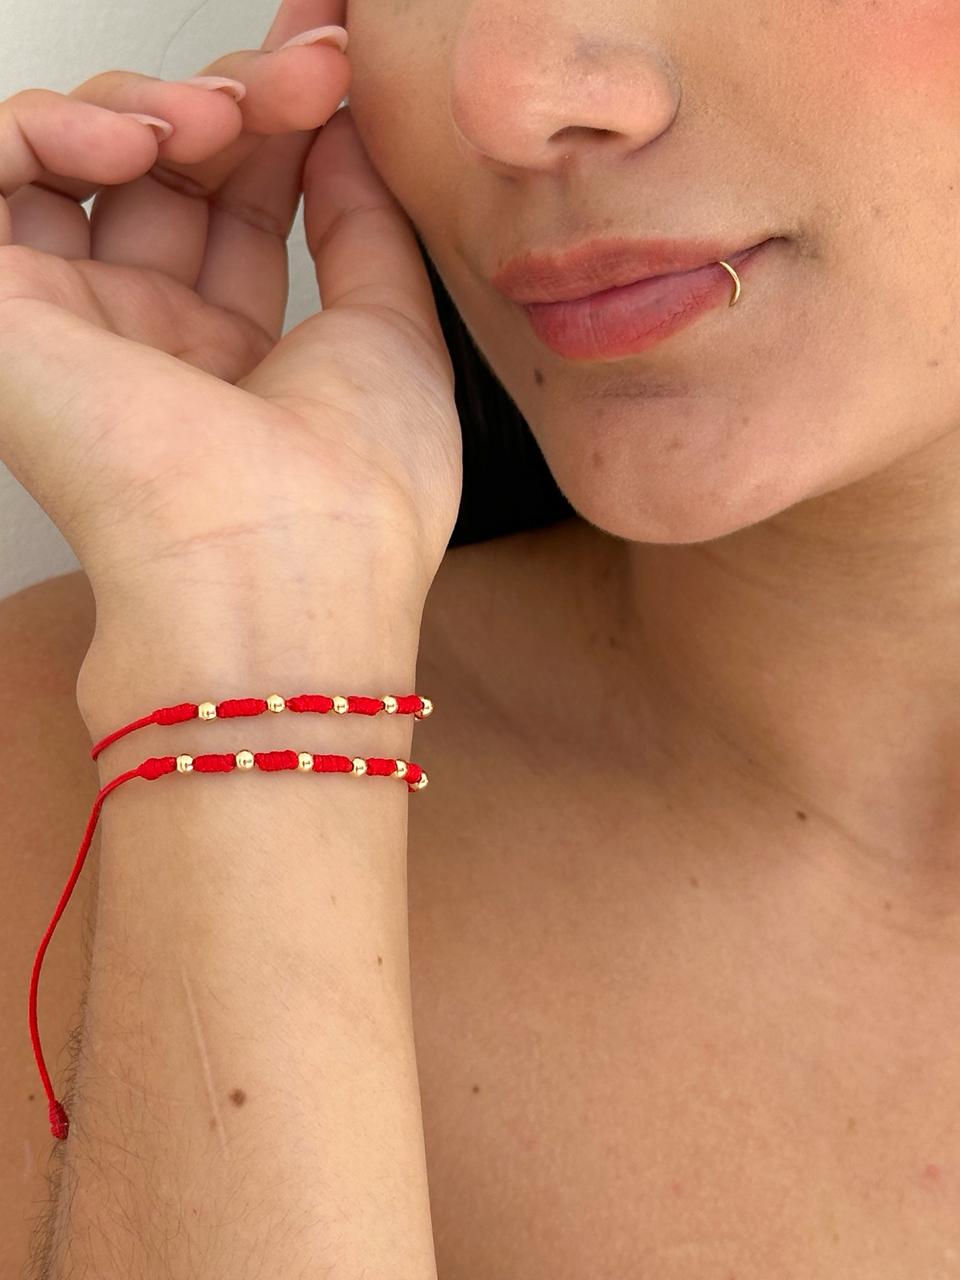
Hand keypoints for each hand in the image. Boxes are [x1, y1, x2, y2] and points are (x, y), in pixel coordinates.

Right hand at [0, 0, 461, 614]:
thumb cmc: (353, 498)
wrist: (275, 580)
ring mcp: (76, 330)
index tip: (332, 59)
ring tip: (221, 116)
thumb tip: (347, 134)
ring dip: (155, 106)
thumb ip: (363, 226)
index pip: (242, 206)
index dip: (280, 122)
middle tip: (305, 71)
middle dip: (237, 98)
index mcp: (240, 362)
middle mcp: (154, 345)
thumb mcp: (392, 336)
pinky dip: (49, 129)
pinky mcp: (3, 322)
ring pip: (77, 165)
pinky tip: (136, 140)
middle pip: (167, 175)